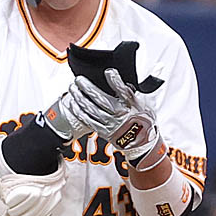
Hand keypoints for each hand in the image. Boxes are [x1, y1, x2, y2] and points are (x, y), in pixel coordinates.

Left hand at [44, 68, 159, 158]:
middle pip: (100, 99)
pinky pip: (88, 121)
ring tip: (73, 88)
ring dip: (80, 97)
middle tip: (79, 79)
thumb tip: (121, 81)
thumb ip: (131, 92)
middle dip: (87, 87)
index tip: (109, 72)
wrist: (143, 144)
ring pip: (91, 109)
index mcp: (131, 106)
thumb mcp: (143, 104)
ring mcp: (110, 124)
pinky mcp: (104, 132)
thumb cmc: (143, 122)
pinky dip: (79, 112)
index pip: (123, 90)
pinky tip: (73, 104)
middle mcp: (120, 115)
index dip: (115, 80)